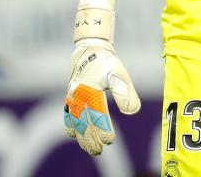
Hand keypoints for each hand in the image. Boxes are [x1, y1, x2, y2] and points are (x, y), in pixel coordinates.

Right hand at [64, 39, 139, 155]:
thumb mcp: (120, 75)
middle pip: (84, 123)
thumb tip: (133, 111)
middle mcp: (79, 96)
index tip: (110, 141)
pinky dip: (70, 125)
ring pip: (74, 121)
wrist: (90, 49)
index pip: (98, 115)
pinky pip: (67, 113)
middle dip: (90, 139)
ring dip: (80, 136)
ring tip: (88, 148)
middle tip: (99, 152)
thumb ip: (125, 94)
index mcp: (92, 91)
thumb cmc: (107, 63)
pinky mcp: (70, 96)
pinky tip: (73, 134)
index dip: (103, 129)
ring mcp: (72, 96)